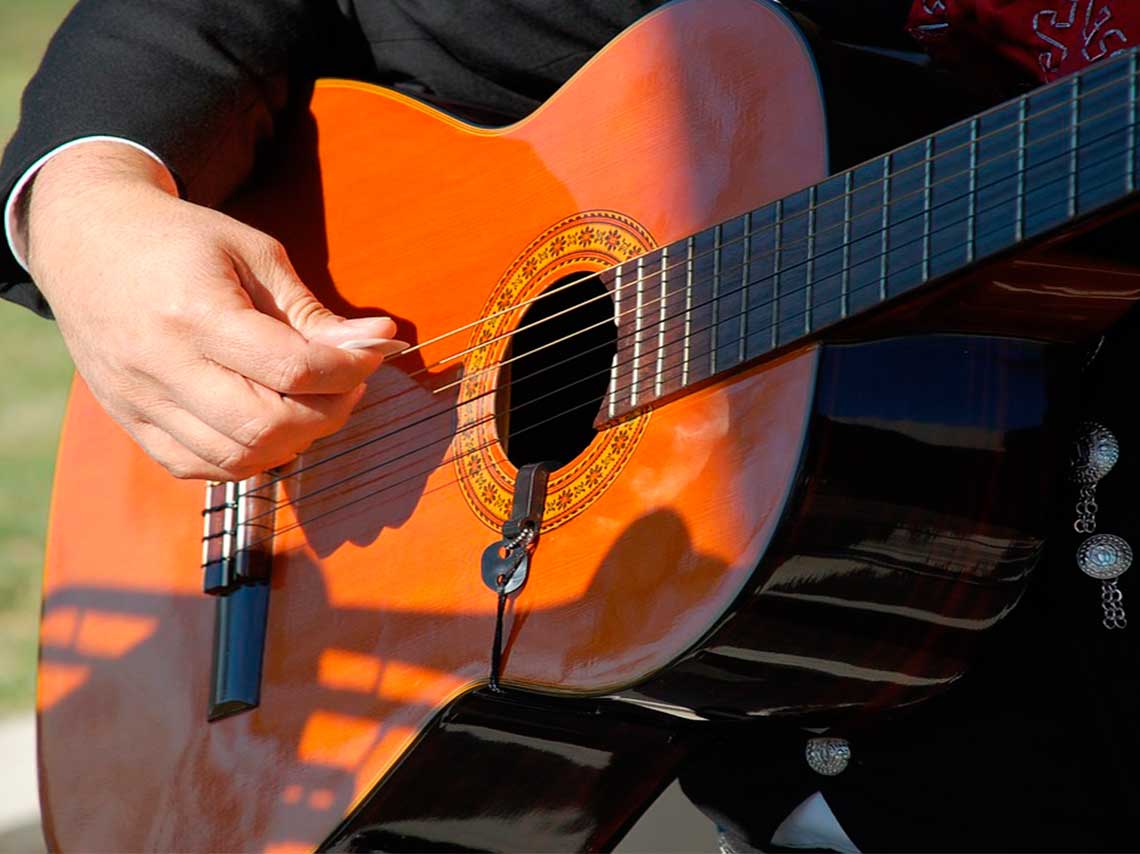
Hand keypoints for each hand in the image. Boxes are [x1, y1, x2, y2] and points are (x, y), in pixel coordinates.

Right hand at [22, 142, 405, 480]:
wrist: (86, 241)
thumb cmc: (181, 240)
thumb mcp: (254, 254)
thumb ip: (312, 311)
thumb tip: (381, 342)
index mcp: (195, 313)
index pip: (292, 369)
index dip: (348, 370)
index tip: (373, 353)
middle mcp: (162, 366)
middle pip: (267, 426)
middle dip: (329, 412)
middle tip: (347, 384)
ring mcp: (140, 401)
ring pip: (238, 457)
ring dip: (294, 440)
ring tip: (313, 402)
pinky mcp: (131, 422)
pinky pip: (200, 467)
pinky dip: (248, 457)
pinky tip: (269, 422)